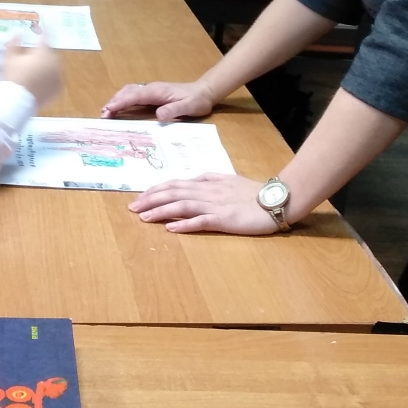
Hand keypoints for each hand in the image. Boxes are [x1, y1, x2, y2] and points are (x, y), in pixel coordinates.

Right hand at [0, 37, 62, 107]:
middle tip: (31, 59)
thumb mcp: (9, 58)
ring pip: (54, 67)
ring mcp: (58, 76)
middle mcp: (55, 63)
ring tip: (35, 72)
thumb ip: (14, 43)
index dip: (42, 33)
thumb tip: (17, 33)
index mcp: (44, 53)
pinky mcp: (59, 89)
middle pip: (50, 54)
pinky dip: (50, 79)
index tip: (41, 29)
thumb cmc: (13, 77)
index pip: (45, 39)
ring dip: (47, 67)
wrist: (17, 101)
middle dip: (42, 54)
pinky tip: (40, 82)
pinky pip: (55, 80)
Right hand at [101, 79, 214, 120]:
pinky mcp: (152, 94)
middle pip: (128, 92)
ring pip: (129, 92)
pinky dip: (123, 100)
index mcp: (157, 91)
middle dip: (114, 101)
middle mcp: (151, 88)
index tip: (108, 109)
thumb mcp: (189, 107)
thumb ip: (174, 110)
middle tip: (103, 114)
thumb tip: (158, 115)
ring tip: (106, 112)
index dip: (121, 102)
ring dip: (117, 100)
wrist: (205, 91)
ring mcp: (151, 90)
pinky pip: (134, 95)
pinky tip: (119, 108)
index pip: (135, 96)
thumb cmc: (197, 100)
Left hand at [128, 173, 276, 234]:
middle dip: (151, 199)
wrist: (275, 200)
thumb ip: (209, 179)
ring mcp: (215, 205)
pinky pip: (202, 221)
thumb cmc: (253, 192)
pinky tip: (171, 228)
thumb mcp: (228, 180)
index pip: (176, 184)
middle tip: (132, 208)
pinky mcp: (225, 219)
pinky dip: (185, 224)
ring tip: (144, 217)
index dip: (156, 190)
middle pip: (174, 193)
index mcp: (207, 183)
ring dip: (161, 211)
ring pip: (183, 205)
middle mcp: (207, 192)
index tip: (140, 197)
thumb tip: (190, 181)